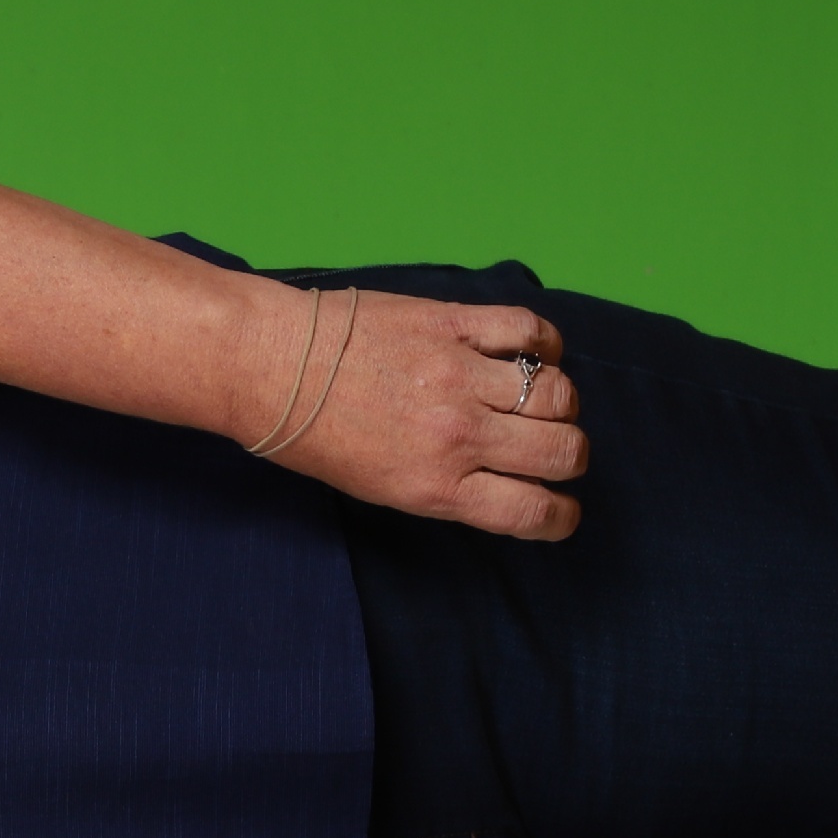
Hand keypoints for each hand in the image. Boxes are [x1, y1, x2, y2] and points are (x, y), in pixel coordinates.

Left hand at [245, 285, 587, 541]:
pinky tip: (535, 353)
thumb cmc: (312, 436)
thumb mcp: (378, 488)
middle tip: (551, 448)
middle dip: (568, 457)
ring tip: (539, 401)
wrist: (269, 365)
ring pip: (557, 393)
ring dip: (560, 403)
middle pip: (561, 451)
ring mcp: (459, 374)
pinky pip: (529, 330)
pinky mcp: (452, 322)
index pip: (534, 512)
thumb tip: (504, 481)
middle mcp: (457, 435)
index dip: (561, 515)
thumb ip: (446, 487)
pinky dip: (546, 343)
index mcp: (435, 487)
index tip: (560, 507)